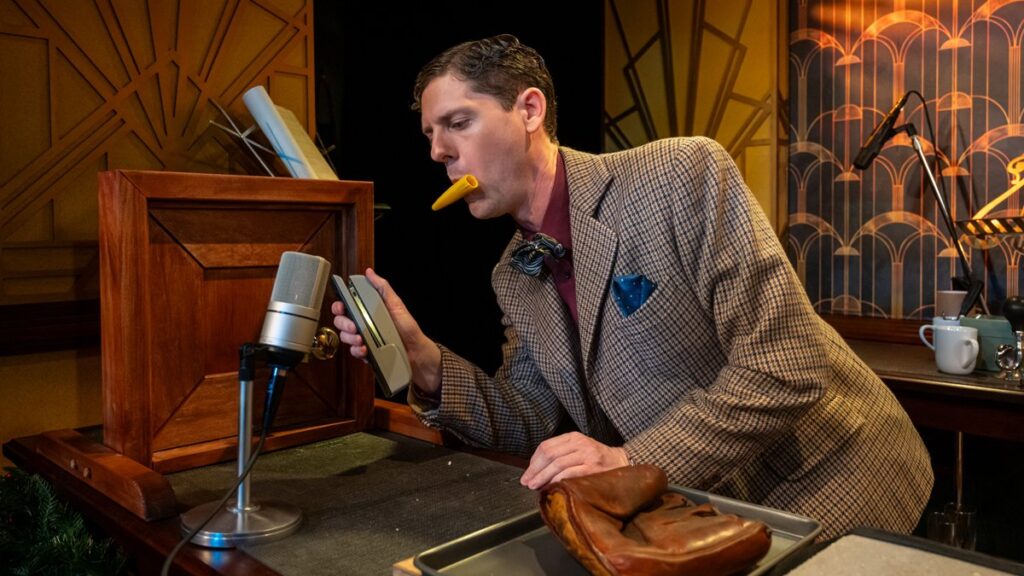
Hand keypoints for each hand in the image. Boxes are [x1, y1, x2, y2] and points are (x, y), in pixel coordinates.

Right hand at [331, 268, 441, 392]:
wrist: (415, 348)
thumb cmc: (407, 326)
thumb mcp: (396, 303)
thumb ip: (382, 287)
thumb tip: (370, 273)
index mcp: (367, 311)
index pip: (346, 306)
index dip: (339, 306)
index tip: (341, 307)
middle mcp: (363, 324)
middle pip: (341, 322)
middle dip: (344, 323)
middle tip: (355, 326)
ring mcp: (363, 338)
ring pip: (345, 337)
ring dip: (350, 338)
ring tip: (362, 339)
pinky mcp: (365, 352)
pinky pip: (354, 351)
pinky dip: (357, 350)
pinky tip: (365, 349)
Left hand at [519, 432, 629, 489]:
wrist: (624, 463)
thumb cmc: (598, 460)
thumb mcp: (579, 450)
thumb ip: (561, 456)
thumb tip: (536, 472)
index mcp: (574, 437)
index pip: (546, 446)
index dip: (533, 461)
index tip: (527, 474)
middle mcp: (580, 443)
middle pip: (549, 455)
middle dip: (535, 470)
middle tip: (527, 482)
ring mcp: (587, 455)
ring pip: (557, 464)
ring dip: (543, 477)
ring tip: (535, 486)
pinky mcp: (593, 468)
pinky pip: (569, 473)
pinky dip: (557, 481)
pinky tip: (551, 487)